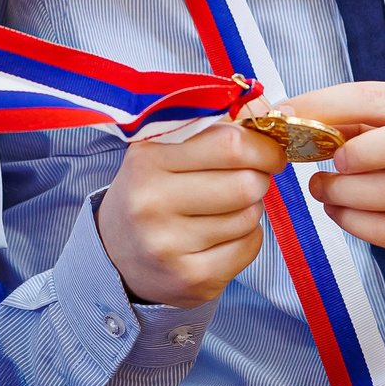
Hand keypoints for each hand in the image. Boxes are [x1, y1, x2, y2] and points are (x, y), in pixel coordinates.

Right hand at [97, 113, 285, 308]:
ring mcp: (170, 246)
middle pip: (246, 184)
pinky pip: (250, 247)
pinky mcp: (191, 279)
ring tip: (224, 209)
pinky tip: (222, 236)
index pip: (229, 144)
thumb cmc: (150, 193)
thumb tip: (265, 106)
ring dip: (250, 209)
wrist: (116, 256)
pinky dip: (247, 238)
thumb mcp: (161, 151)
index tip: (269, 151)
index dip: (262, 146)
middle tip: (247, 180)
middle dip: (258, 179)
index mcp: (147, 161)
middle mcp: (152, 204)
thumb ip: (208, 126)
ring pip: (250, 216)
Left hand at [293, 82, 384, 274]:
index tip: (287, 115)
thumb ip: (354, 123)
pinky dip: (354, 223)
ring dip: (345, 194)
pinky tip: (340, 213)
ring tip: (323, 190)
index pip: (380, 96)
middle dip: (362, 152)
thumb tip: (296, 118)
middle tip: (331, 163)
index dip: (327, 104)